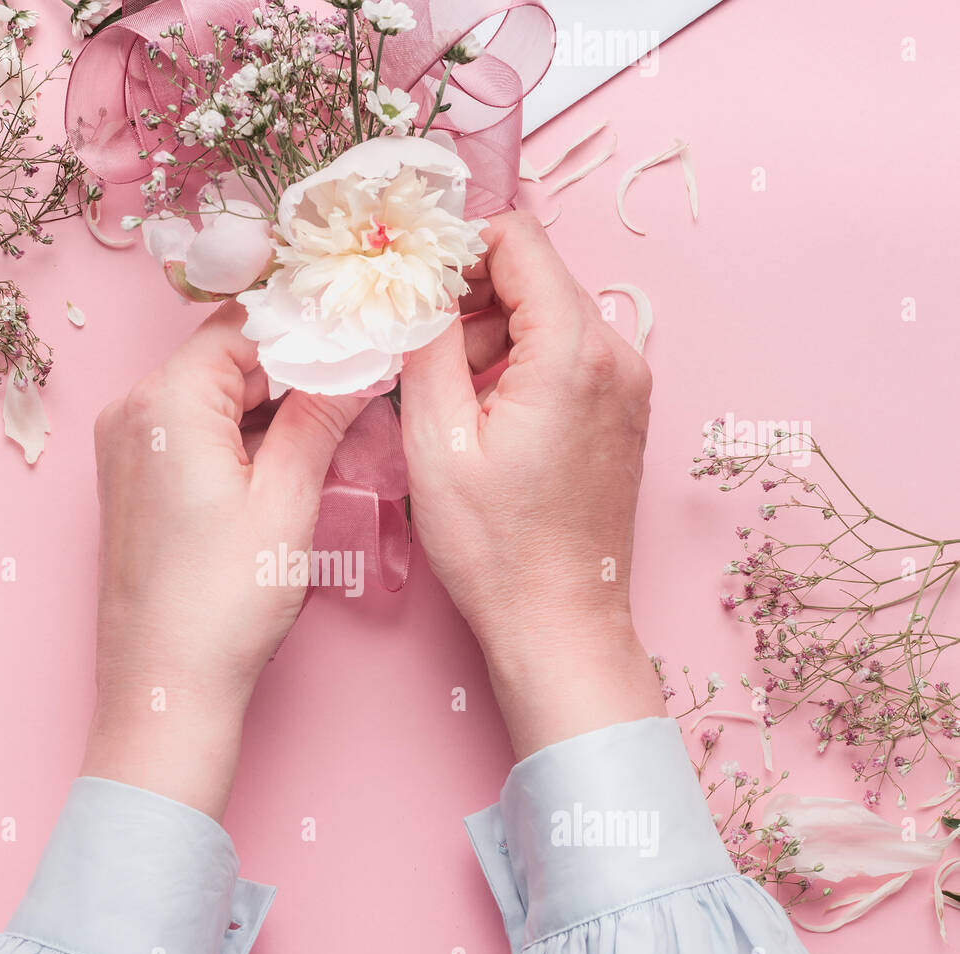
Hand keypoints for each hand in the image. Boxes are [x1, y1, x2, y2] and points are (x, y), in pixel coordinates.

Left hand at [84, 301, 362, 819]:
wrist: (166, 688)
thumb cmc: (222, 603)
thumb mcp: (287, 500)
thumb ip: (320, 416)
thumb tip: (355, 363)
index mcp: (166, 402)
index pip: (245, 326)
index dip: (308, 327)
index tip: (362, 336)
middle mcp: (134, 413)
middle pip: (228, 359)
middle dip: (296, 367)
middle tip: (363, 381)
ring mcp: (128, 450)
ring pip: (215, 398)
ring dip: (275, 405)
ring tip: (339, 424)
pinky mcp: (135, 485)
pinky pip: (195, 435)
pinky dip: (245, 437)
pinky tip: (293, 458)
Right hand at [401, 211, 665, 758]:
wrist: (559, 622)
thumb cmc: (495, 546)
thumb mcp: (436, 440)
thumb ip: (427, 343)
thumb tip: (418, 283)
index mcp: (572, 351)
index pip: (519, 239)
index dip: (458, 249)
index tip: (416, 287)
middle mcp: (617, 354)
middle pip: (535, 277)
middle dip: (472, 301)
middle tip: (423, 356)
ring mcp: (628, 386)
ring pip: (550, 318)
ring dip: (494, 340)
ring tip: (452, 404)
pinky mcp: (623, 414)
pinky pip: (568, 358)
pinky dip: (522, 369)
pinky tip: (487, 421)